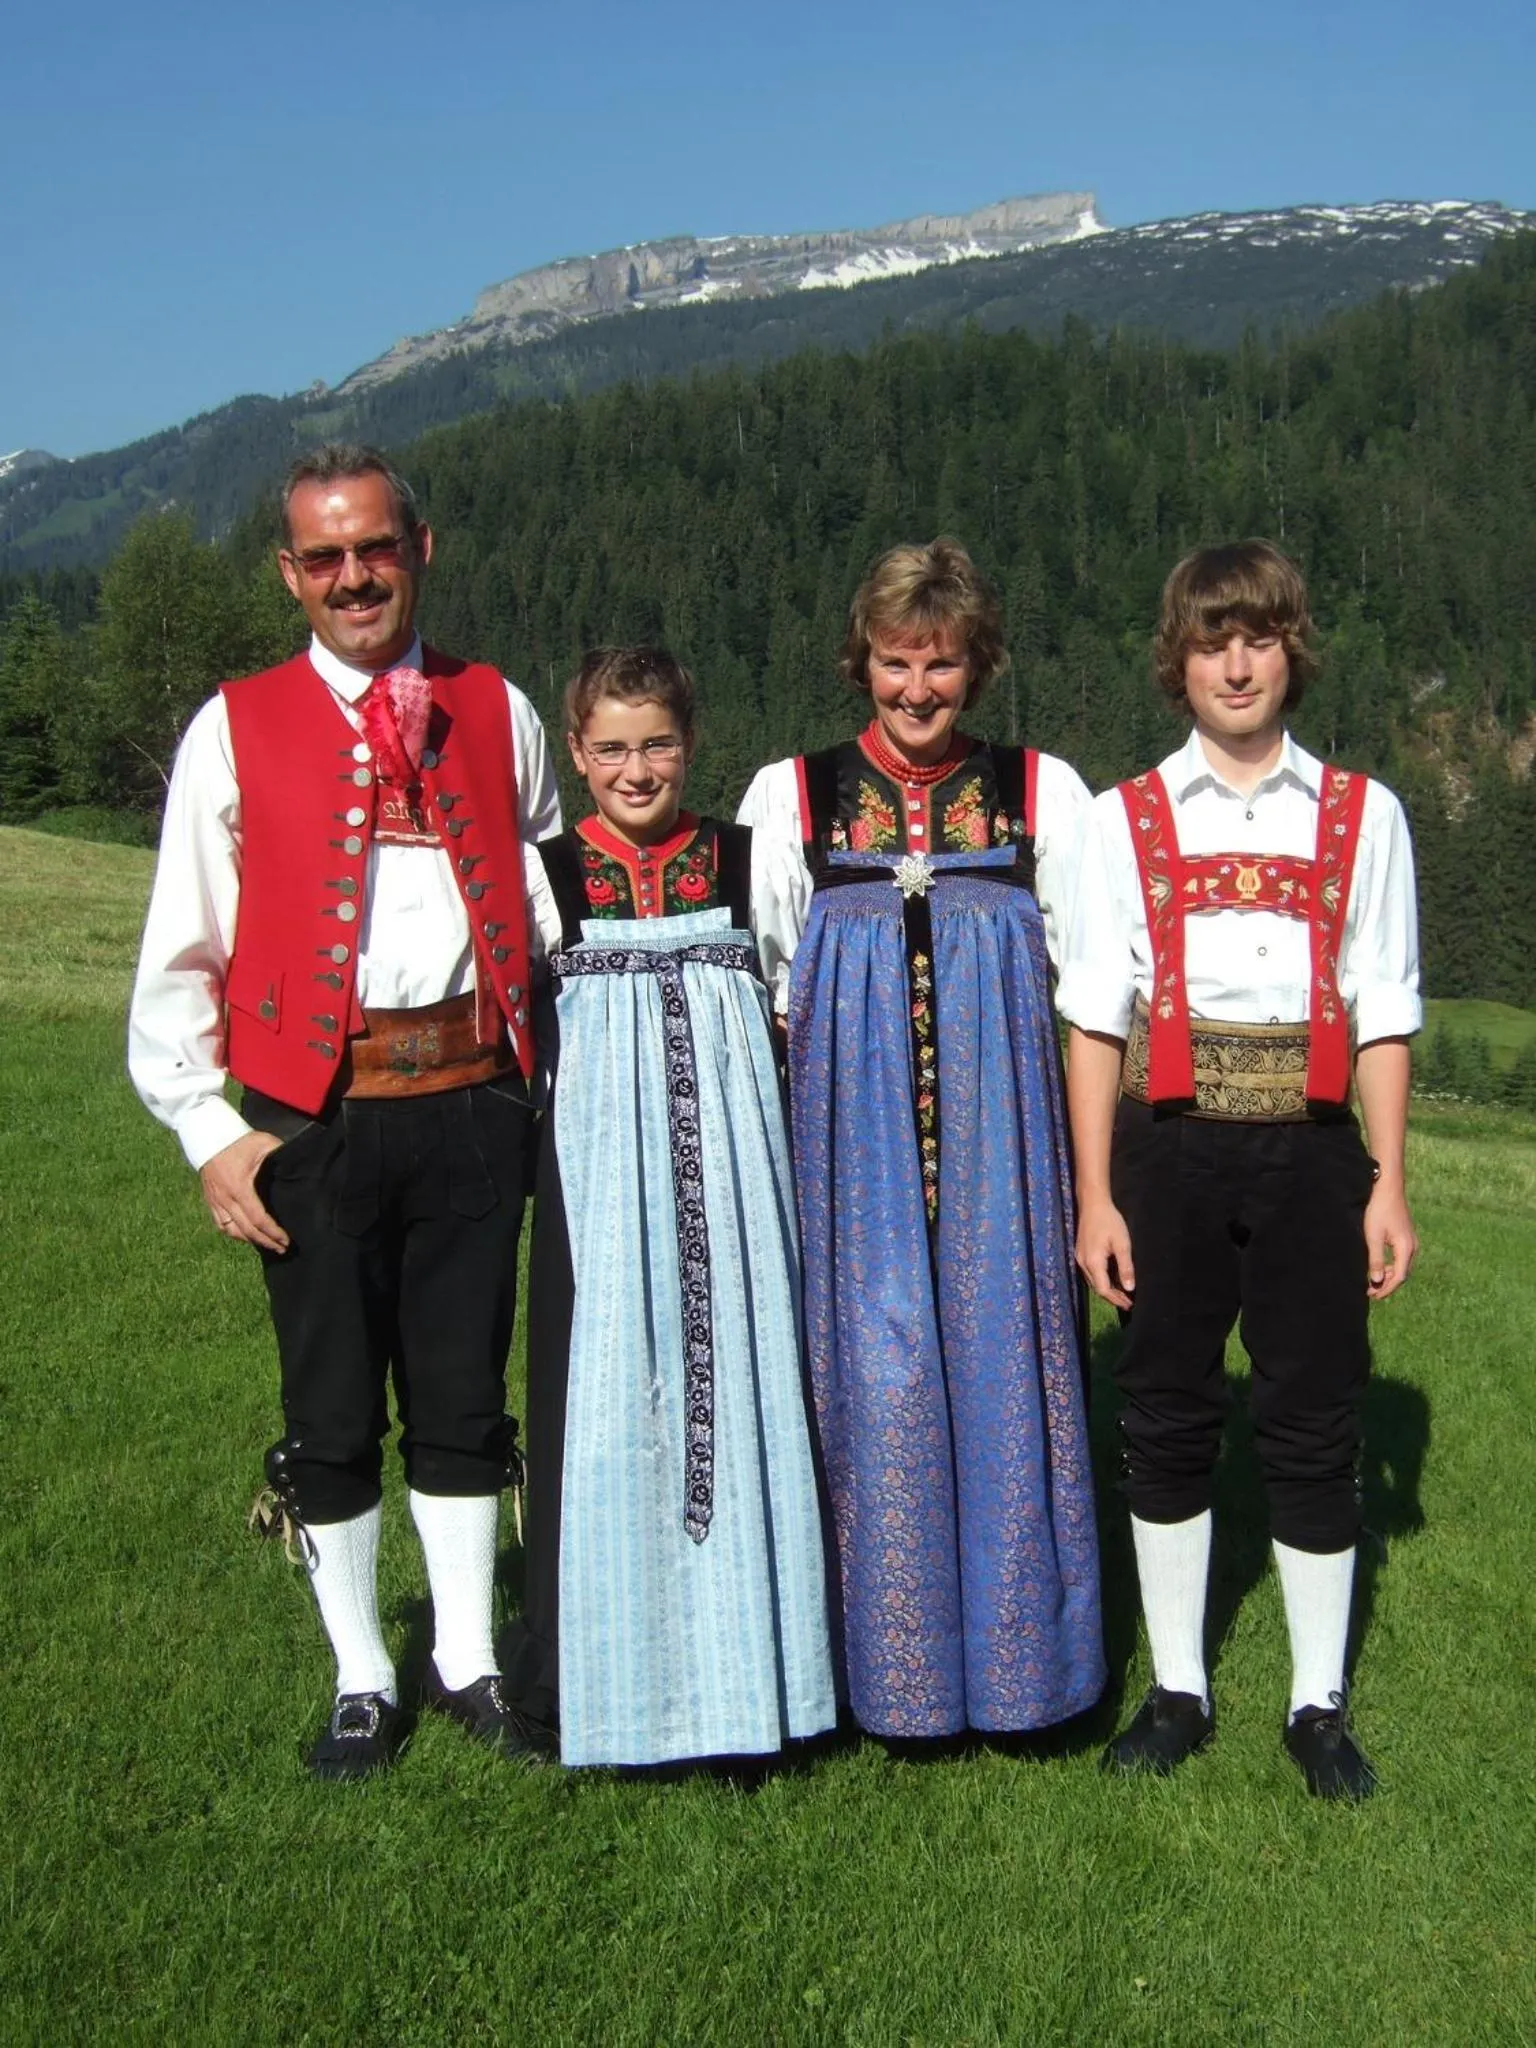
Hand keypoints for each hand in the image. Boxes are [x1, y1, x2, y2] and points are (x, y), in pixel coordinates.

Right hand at [200, 1130, 287, 1252]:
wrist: (209, 1135)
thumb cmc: (240, 1140)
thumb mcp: (264, 1144)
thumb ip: (281, 1156)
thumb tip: (299, 1167)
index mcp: (240, 1188)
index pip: (259, 1219)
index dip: (273, 1233)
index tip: (286, 1240)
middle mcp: (226, 1199)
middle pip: (247, 1230)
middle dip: (266, 1242)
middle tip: (281, 1249)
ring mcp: (216, 1201)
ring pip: (231, 1230)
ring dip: (250, 1240)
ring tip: (266, 1244)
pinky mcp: (210, 1199)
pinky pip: (220, 1224)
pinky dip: (233, 1233)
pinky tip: (245, 1236)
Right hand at [1075, 1192, 1135, 1310]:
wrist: (1092, 1204)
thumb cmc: (1109, 1221)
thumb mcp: (1122, 1244)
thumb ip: (1126, 1267)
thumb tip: (1129, 1288)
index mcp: (1093, 1263)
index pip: (1103, 1290)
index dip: (1116, 1299)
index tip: (1129, 1305)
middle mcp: (1083, 1264)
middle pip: (1097, 1288)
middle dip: (1112, 1297)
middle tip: (1128, 1302)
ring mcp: (1080, 1258)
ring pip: (1093, 1281)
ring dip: (1106, 1289)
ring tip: (1122, 1294)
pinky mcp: (1080, 1253)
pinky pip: (1090, 1273)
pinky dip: (1101, 1280)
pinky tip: (1111, 1279)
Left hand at [1364, 1181, 1416, 1299]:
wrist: (1388, 1188)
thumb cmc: (1379, 1210)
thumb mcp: (1373, 1237)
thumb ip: (1375, 1260)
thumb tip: (1376, 1281)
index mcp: (1406, 1249)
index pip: (1398, 1277)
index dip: (1385, 1289)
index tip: (1372, 1295)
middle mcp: (1413, 1247)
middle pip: (1401, 1274)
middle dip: (1386, 1285)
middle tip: (1370, 1292)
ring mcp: (1411, 1242)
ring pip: (1401, 1266)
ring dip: (1388, 1276)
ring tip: (1372, 1281)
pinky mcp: (1406, 1237)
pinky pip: (1400, 1258)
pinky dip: (1390, 1266)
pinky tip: (1379, 1266)